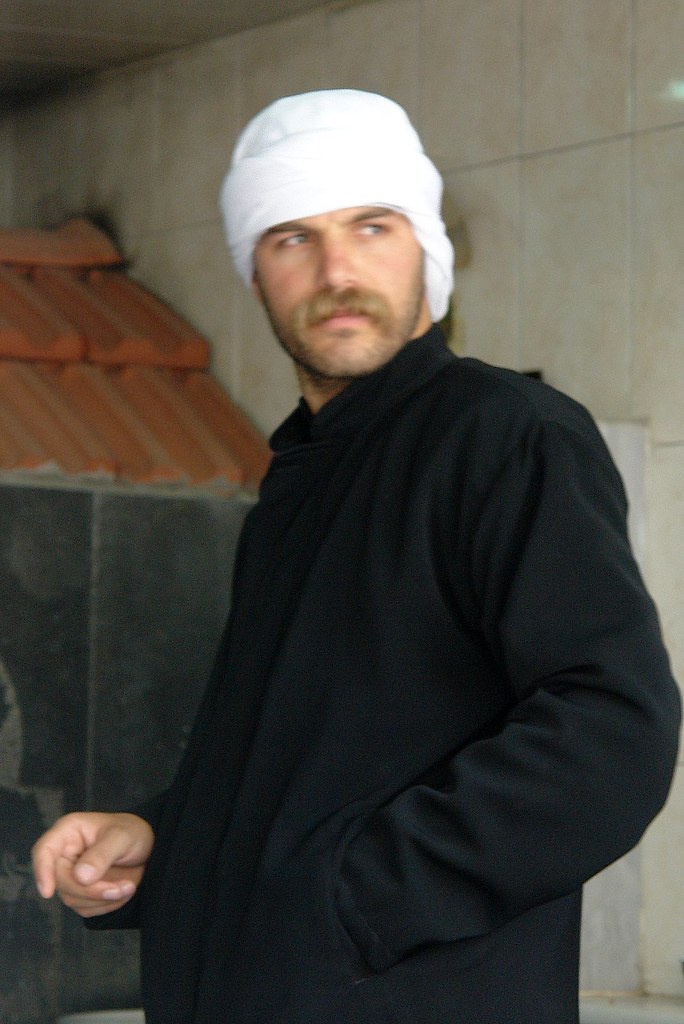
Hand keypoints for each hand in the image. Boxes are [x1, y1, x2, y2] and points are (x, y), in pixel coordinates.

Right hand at [31, 812, 153, 917]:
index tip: (48, 892)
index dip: (42, 870)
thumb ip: (102, 854)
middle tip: (121, 888)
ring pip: (72, 898)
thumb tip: (80, 877)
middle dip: (91, 890)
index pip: (44, 850)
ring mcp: (71, 875)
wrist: (148, 849)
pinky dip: (106, 905)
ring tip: (128, 887)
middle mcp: (65, 854)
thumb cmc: (132, 833)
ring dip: (102, 899)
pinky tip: (123, 892)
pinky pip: (85, 908)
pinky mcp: (81, 892)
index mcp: (69, 832)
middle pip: (61, 881)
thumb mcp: (122, 837)